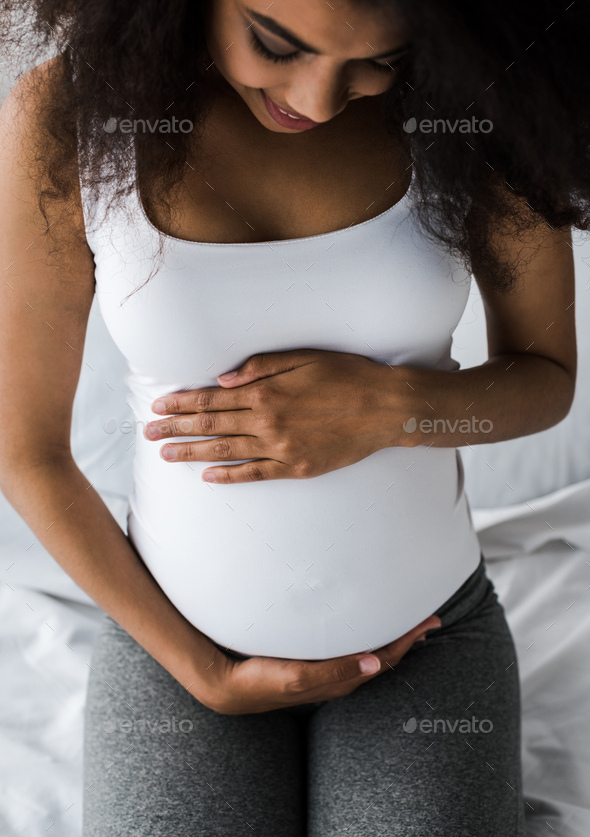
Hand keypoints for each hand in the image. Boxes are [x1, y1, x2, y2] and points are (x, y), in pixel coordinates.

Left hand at [144, 348, 409, 482]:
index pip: (211, 399)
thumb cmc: (346, 376)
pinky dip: (230, 476)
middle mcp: (267, 422)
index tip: (159, 407)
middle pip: (211, 426)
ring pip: (225, 451)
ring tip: (167, 455)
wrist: (384, 408)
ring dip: (193, 453)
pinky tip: (208, 478)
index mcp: (265, 392)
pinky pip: (255, 474)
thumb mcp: (303, 358)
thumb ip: (260, 368)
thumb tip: (222, 379)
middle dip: (176, 428)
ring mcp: (280, 448)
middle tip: (148, 433)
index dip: (182, 404)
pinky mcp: (296, 467)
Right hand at [198, 615, 441, 714]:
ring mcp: (323, 671)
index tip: (427, 622)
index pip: (382, 660)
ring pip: (366, 653)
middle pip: (380, 656)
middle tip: (427, 619)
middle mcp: (335, 677)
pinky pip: (348, 651)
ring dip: (387, 638)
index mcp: (336, 680)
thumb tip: (375, 663)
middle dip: (405, 639)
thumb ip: (333, 671)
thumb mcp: (296, 677)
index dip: (406, 641)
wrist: (225, 684)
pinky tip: (364, 630)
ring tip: (405, 623)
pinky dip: (366, 639)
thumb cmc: (259, 680)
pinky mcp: (310, 663)